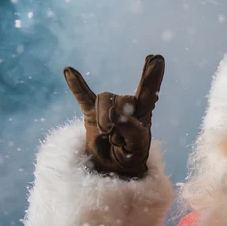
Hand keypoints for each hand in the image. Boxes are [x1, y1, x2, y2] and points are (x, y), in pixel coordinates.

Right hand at [63, 54, 164, 177]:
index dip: (152, 75)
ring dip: (102, 119)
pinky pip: (82, 96)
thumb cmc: (132, 155)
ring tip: (106, 134)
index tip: (157, 58)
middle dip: (116, 119)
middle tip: (116, 139)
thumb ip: (131, 130)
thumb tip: (114, 112)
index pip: (149, 91)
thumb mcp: (137, 146)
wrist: (113, 167)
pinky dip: (76, 85)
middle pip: (120, 99)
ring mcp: (108, 108)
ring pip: (103, 100)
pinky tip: (69, 70)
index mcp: (143, 112)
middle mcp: (126, 105)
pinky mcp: (91, 113)